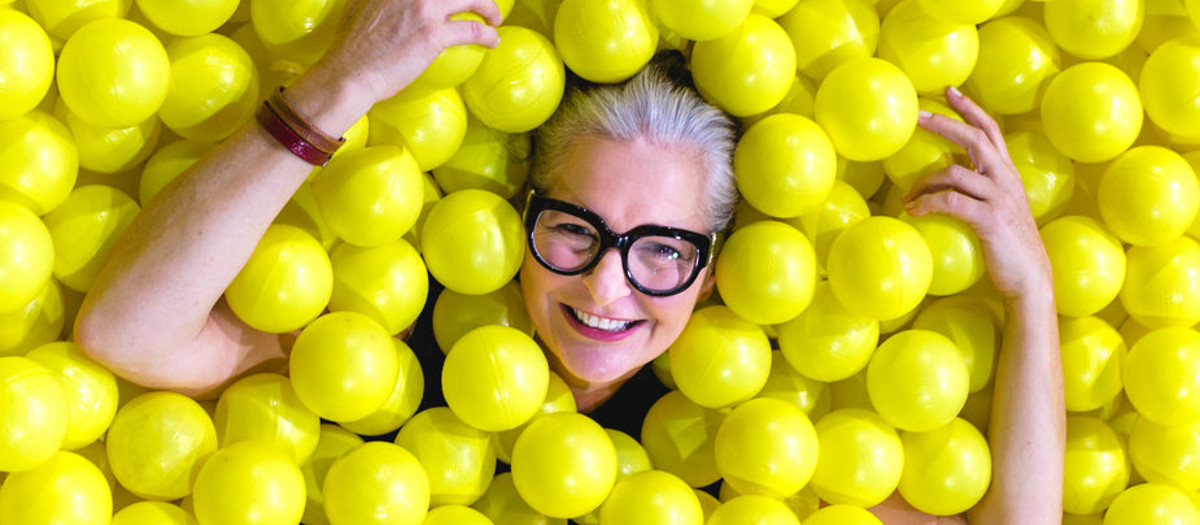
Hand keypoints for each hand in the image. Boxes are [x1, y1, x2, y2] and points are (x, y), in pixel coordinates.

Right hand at [318, 0, 501, 104]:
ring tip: (494, 18)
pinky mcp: (434, 35)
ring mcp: (425, 10)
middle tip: (481, 2)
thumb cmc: (352, 46)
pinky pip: (472, 29)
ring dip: (488, 7)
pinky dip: (488, 34)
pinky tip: (492, 40)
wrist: (349, 72)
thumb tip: (392, 1)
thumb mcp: (362, 4)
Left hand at [903, 87, 1052, 302]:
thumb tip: (949, 174)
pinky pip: (951, 202)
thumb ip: (979, 188)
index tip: (948, 90)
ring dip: (924, 180)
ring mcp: (1000, 198)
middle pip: (975, 139)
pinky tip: (914, 210)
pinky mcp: (991, 219)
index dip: (970, 109)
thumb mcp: (997, 209)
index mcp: (1008, 174)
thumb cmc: (1008, 247)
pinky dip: (927, 203)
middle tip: (917, 116)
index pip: (990, 131)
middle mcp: (1006, 180)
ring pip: (956, 171)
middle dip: (944, 123)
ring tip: (907, 195)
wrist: (1030, 279)